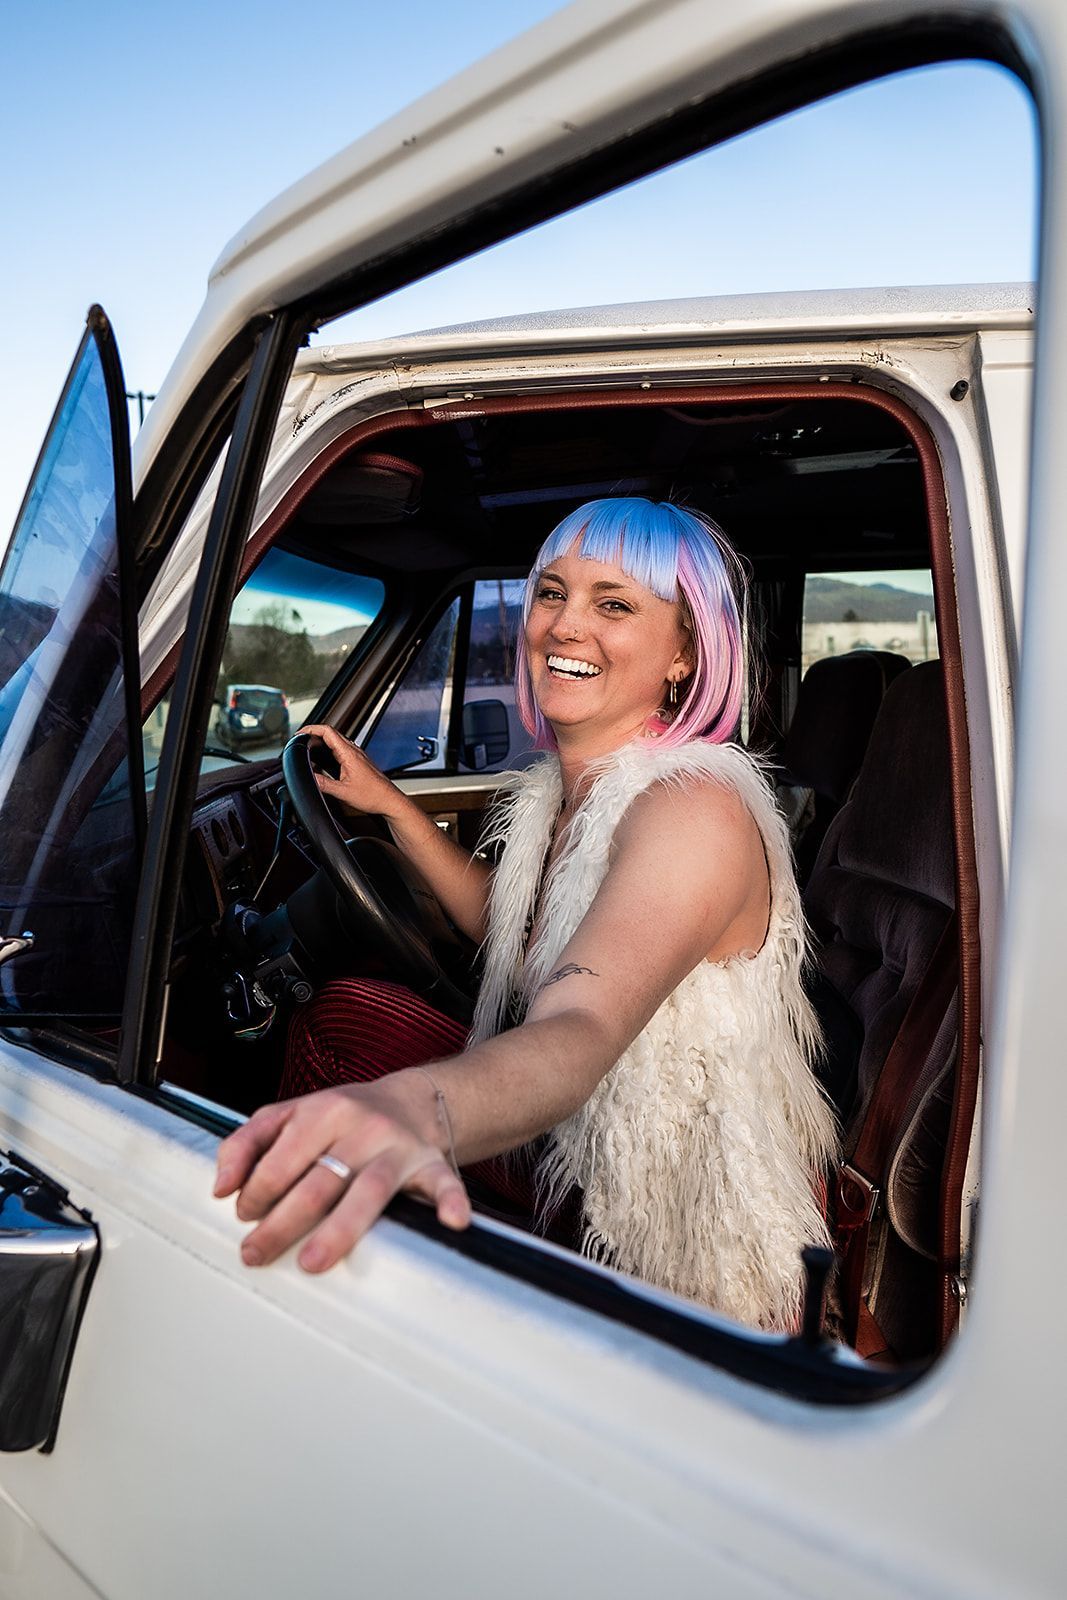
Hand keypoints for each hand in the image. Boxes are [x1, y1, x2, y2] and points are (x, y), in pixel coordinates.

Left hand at [214, 1076, 471, 1272]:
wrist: (410, 1099)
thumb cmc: (340, 1115)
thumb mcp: (288, 1114)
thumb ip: (246, 1142)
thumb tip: (219, 1187)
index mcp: (324, 1111)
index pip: (282, 1157)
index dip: (257, 1191)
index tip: (244, 1216)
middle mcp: (362, 1127)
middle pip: (319, 1182)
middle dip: (282, 1223)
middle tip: (255, 1254)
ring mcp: (398, 1147)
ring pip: (369, 1191)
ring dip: (341, 1229)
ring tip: (313, 1263)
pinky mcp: (430, 1163)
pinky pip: (443, 1183)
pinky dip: (450, 1201)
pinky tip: (453, 1221)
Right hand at [297, 724, 399, 817]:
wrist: (389, 800)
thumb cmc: (373, 796)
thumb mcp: (343, 792)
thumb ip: (323, 784)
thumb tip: (309, 778)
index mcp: (349, 754)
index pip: (327, 731)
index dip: (311, 729)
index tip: (299, 734)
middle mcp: (354, 751)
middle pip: (331, 733)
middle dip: (313, 734)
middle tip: (301, 741)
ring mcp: (358, 755)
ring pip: (337, 741)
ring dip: (322, 741)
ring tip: (309, 748)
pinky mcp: (359, 762)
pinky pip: (342, 749)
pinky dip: (330, 750)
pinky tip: (325, 760)